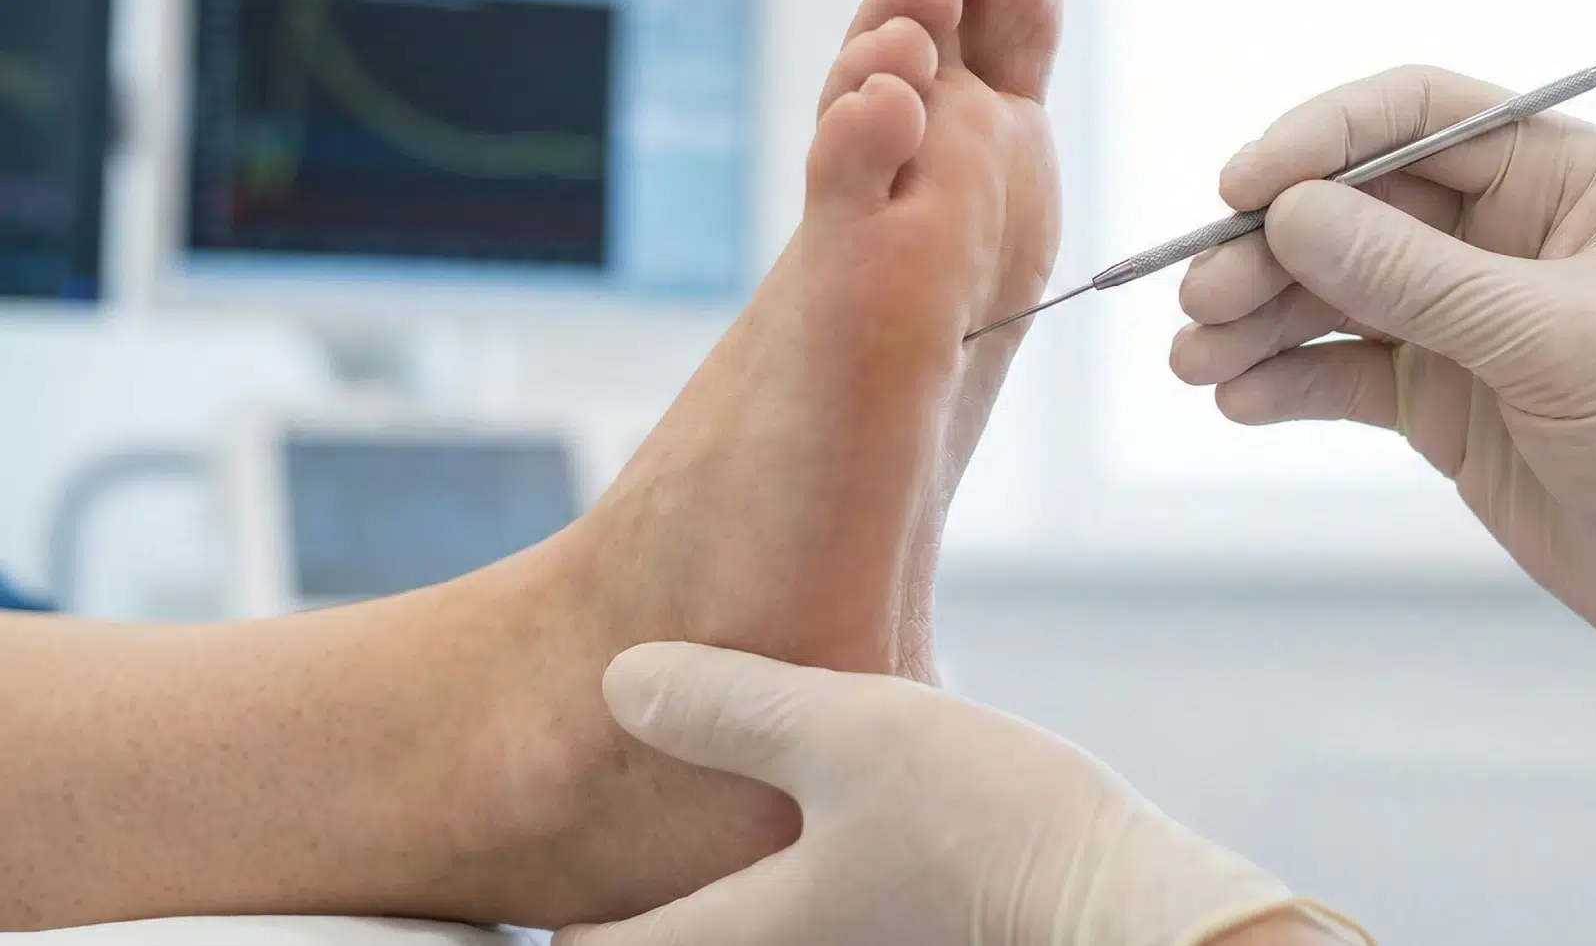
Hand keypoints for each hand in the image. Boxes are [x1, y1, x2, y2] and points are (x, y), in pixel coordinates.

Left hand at [554, 643, 1370, 945]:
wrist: (1122, 904)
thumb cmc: (987, 828)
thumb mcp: (846, 734)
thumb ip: (727, 707)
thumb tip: (619, 682)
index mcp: (737, 930)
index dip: (525, 919)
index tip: (467, 879)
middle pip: (654, 940)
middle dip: (602, 899)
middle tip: (566, 816)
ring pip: (730, 918)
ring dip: (685, 875)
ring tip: (665, 785)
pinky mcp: (894, 930)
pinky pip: (790, 907)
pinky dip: (762, 864)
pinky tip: (785, 799)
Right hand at [1171, 65, 1595, 772]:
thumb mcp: (1550, 341)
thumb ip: (1414, 277)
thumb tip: (1288, 215)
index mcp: (1561, 178)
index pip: (1415, 118)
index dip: (1317, 142)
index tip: (1238, 187)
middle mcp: (1503, 234)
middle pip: (1352, 209)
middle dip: (1269, 249)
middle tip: (1200, 300)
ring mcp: (1464, 318)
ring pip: (1330, 293)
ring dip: (1257, 321)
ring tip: (1194, 362)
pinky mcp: (1437, 398)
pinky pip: (1339, 371)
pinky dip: (1283, 381)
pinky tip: (1236, 398)